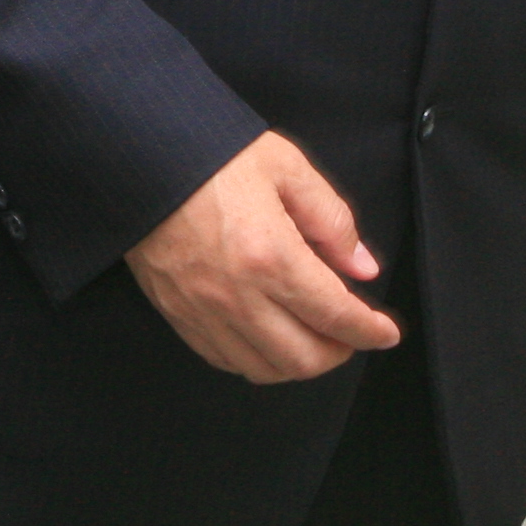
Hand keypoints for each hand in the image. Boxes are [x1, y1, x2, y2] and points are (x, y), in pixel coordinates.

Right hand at [126, 132, 402, 383]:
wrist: (140, 156)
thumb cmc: (211, 155)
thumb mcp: (286, 168)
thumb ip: (332, 220)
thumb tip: (362, 267)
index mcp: (272, 256)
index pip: (336, 316)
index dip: (370, 331)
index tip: (386, 331)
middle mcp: (238, 295)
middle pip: (304, 358)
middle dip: (339, 353)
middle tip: (350, 334)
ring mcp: (204, 311)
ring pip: (264, 369)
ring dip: (299, 363)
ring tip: (312, 337)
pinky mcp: (178, 314)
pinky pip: (225, 360)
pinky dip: (256, 360)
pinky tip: (267, 338)